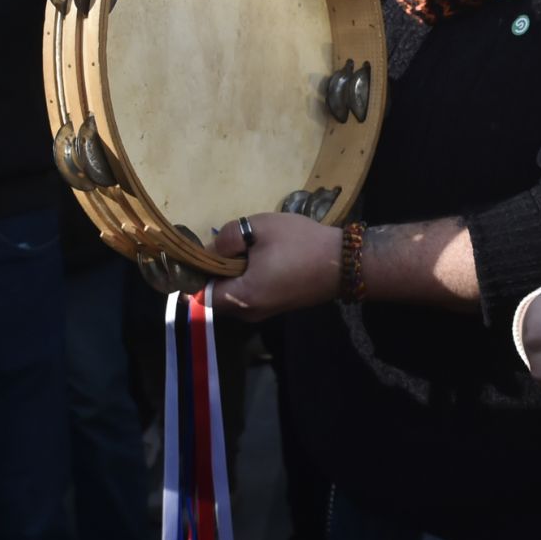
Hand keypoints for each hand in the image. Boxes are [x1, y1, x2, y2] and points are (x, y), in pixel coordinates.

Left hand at [207, 213, 340, 318]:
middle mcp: (249, 311)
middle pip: (216, 295)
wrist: (345, 263)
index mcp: (241, 296)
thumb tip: (213, 250)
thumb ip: (228, 237)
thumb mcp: (261, 227)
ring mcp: (264, 311)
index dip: (195, 273)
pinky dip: (248, 278)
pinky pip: (250, 294)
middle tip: (226, 246)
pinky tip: (261, 258)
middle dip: (215, 272)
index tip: (200, 253)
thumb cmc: (301, 244)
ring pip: (234, 294)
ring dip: (233, 274)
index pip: (198, 294)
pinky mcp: (277, 306)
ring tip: (245, 249)